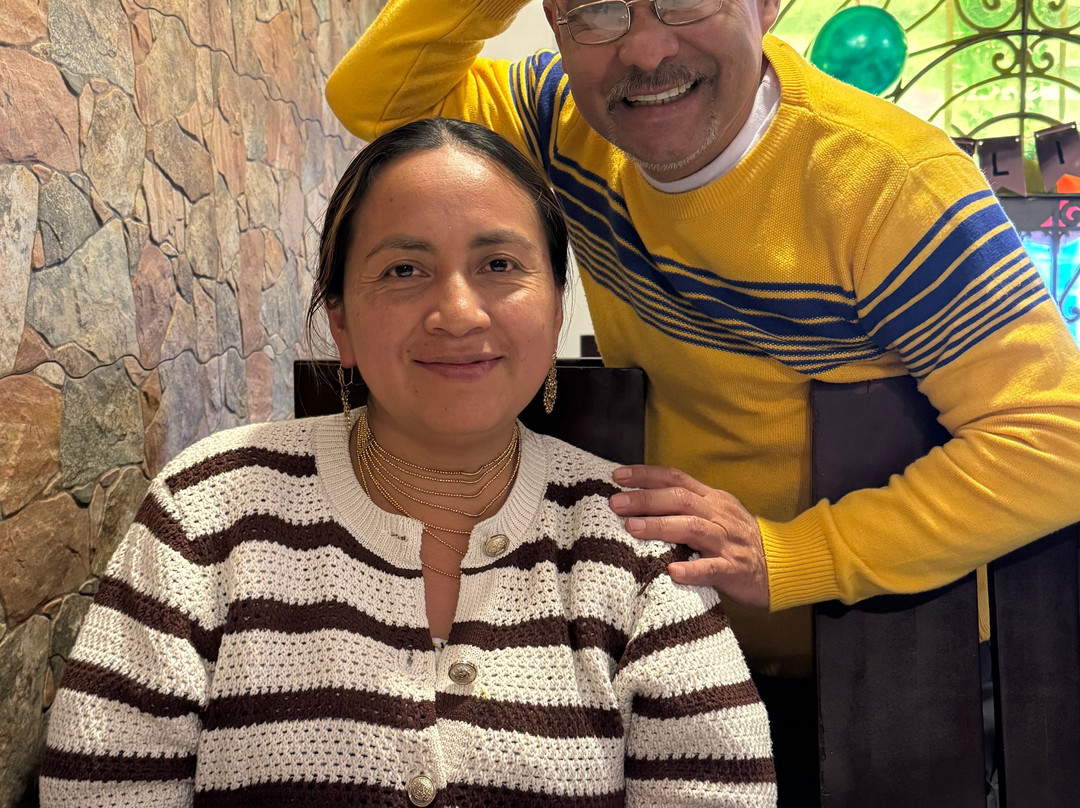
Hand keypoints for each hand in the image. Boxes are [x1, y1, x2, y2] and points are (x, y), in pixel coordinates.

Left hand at [610, 465, 769, 607]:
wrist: (783, 566)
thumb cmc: (739, 540)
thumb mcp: (716, 514)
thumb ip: (686, 506)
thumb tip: (641, 499)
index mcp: (712, 500)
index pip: (676, 478)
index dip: (646, 475)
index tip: (617, 476)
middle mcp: (719, 516)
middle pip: (680, 499)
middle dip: (646, 499)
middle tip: (616, 503)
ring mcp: (728, 543)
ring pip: (693, 529)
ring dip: (661, 526)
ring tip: (633, 528)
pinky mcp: (735, 570)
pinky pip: (712, 569)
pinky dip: (692, 570)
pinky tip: (672, 572)